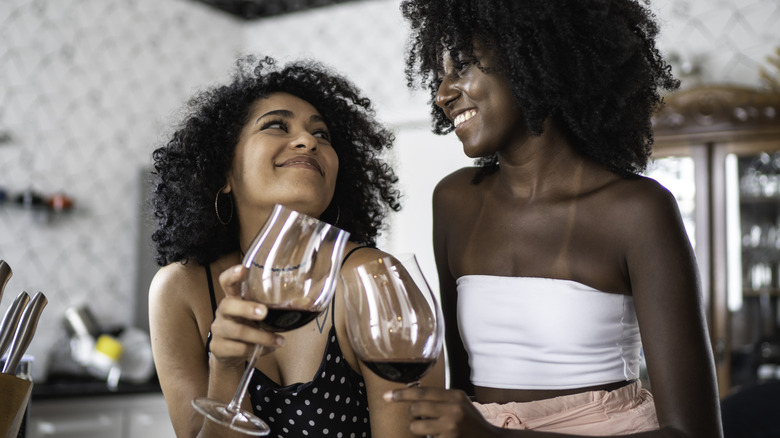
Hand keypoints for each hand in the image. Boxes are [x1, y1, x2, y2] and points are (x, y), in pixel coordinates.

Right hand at [209, 265, 284, 369]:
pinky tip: (267, 349)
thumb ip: (276, 308)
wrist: (230, 354)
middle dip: (247, 308)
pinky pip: (239, 349)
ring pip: (238, 331)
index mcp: (233, 298)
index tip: (242, 269)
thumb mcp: (260, 316)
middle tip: (264, 313)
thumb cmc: (249, 327)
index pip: (226, 281)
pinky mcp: (219, 348)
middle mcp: (223, 311)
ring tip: (279, 341)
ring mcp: (219, 330)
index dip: (232, 275)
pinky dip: (257, 350)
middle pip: (228, 305)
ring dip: (262, 337)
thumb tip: (307, 302)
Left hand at [385, 386, 501, 436]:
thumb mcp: (459, 402)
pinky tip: (438, 436)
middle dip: (413, 414)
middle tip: (420, 417)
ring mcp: (450, 428)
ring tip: (428, 429)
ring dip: (417, 429)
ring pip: (416, 427)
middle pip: (415, 408)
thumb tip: (411, 393)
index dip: (402, 394)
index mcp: (455, 396)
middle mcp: (453, 410)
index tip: (387, 396)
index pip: (422, 392)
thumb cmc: (470, 420)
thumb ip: (440, 397)